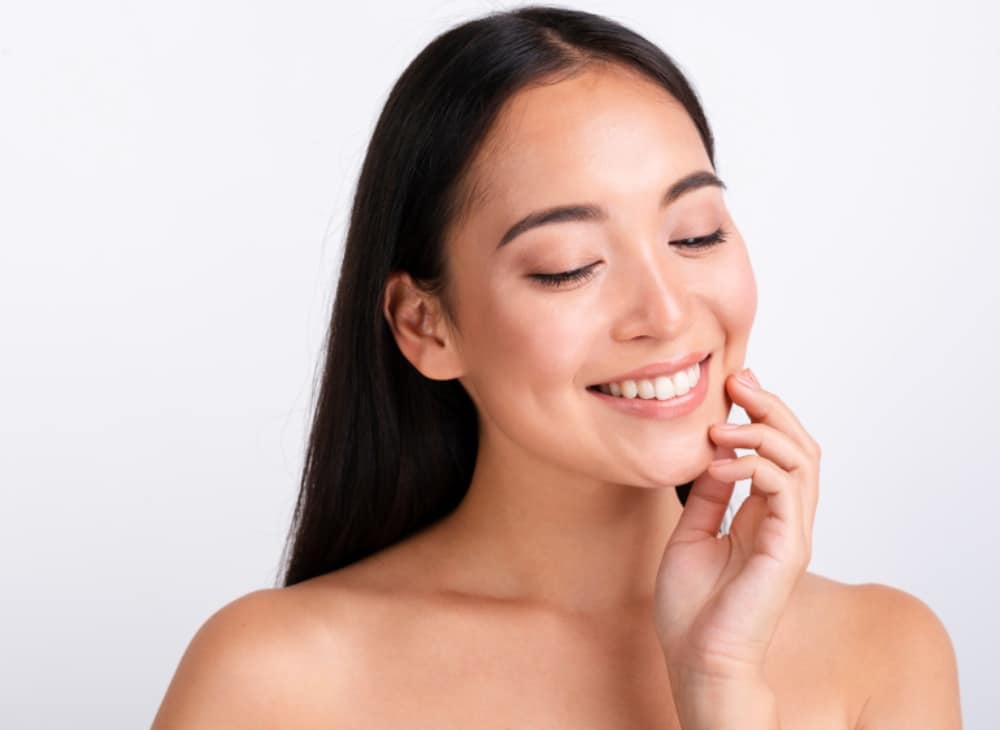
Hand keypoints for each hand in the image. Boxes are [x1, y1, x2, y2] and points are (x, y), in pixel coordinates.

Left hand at [654, 368, 820, 687]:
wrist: (697, 658)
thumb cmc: (692, 608)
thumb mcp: (691, 533)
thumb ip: (708, 494)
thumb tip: (714, 451)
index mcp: (763, 515)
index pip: (779, 450)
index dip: (761, 412)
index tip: (733, 384)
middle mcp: (785, 520)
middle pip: (800, 446)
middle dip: (772, 407)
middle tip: (738, 381)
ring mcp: (791, 533)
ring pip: (803, 460)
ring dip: (763, 430)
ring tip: (721, 425)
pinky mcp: (788, 549)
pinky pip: (786, 489)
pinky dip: (756, 465)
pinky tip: (721, 463)